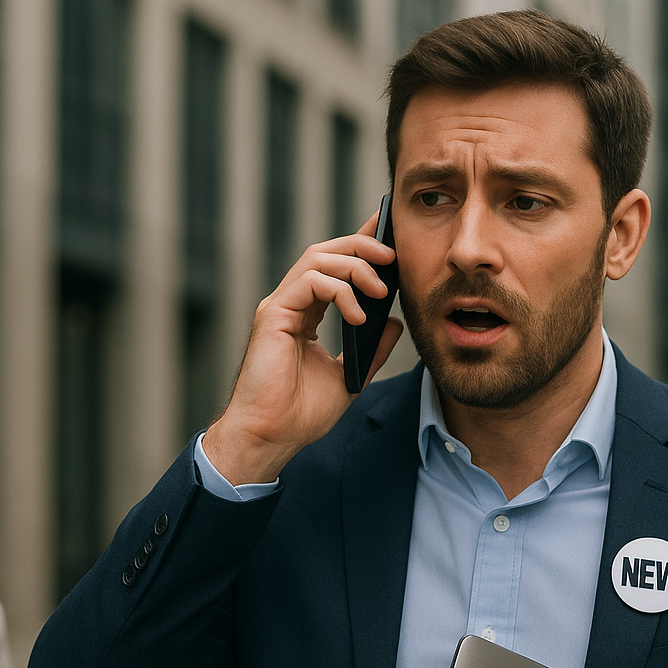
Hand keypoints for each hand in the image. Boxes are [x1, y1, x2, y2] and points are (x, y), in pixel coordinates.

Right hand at [204, 210, 403, 483]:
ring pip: (318, 258)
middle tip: (392, 258)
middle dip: (362, 246)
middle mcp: (292, 304)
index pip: (335, 267)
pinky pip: (310, 282)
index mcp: (306, 314)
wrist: (273, 435)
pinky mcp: (273, 314)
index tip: (388, 232)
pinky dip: (340, 291)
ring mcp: (280, 306)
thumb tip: (394, 322)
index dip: (360, 244)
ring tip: (380, 290)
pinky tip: (357, 316)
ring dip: (356, 267)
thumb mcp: (351, 376)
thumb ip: (372, 348)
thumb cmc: (301, 413)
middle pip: (326, 252)